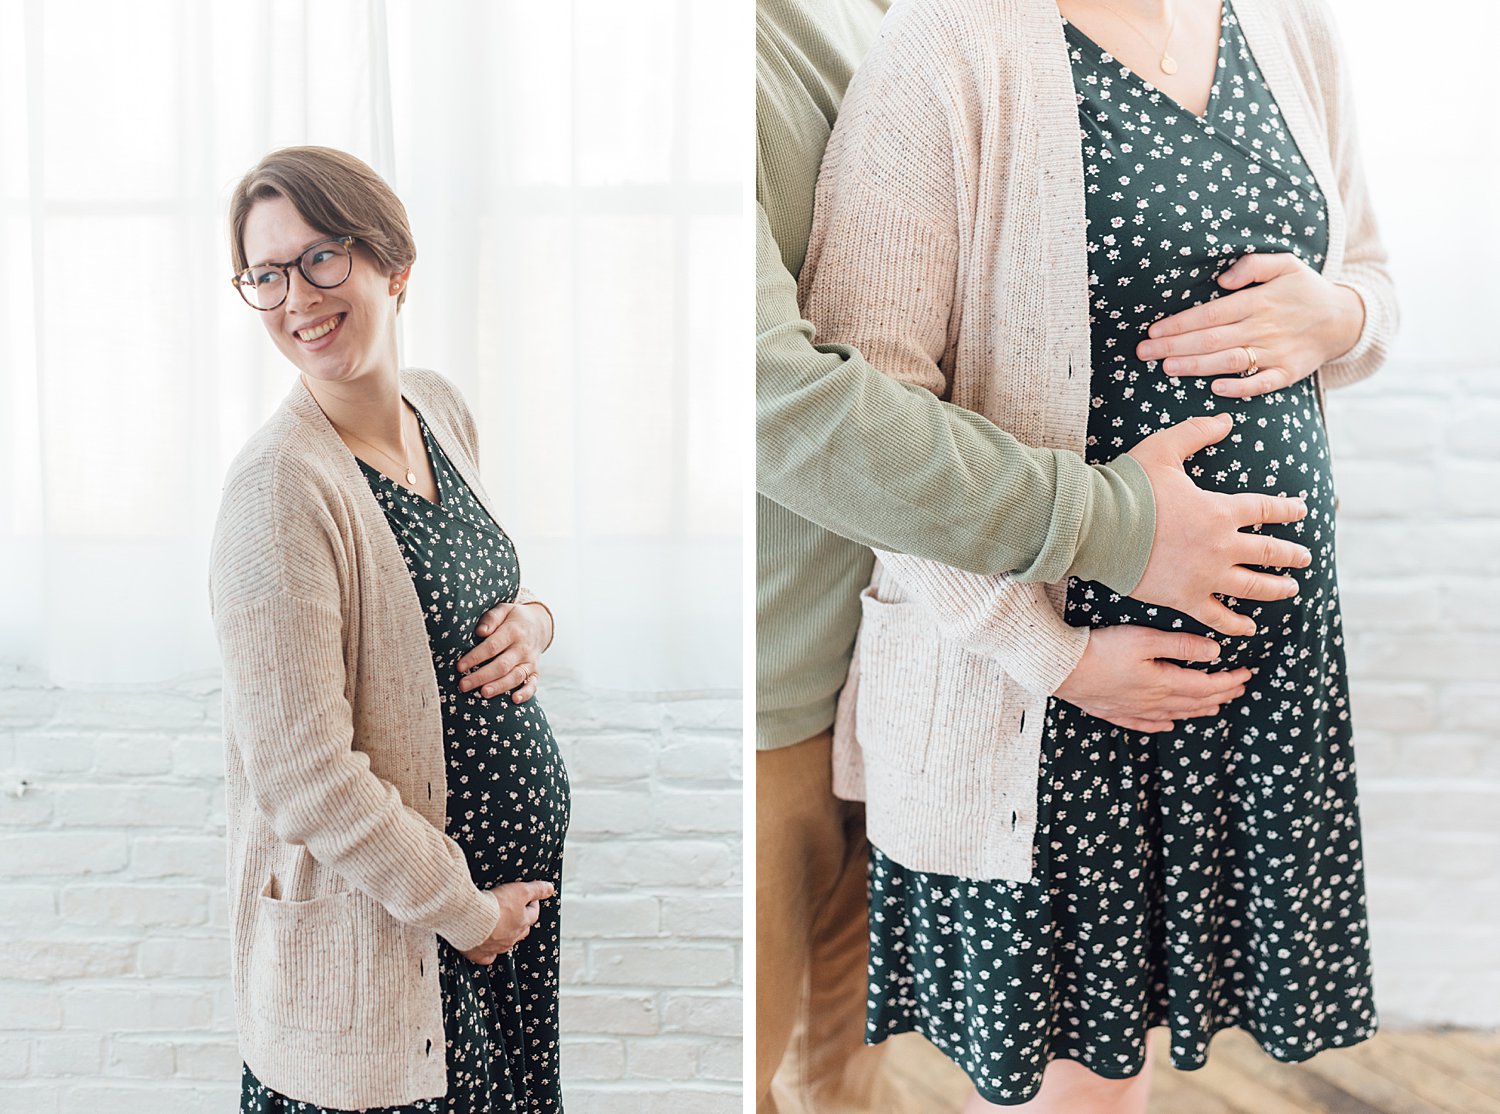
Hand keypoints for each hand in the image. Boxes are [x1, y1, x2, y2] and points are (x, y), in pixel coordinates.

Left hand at [456, 601, 552, 702]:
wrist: (540, 625)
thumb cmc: (513, 618)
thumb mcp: (503, 609)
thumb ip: (491, 618)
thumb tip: (480, 632)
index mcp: (513, 631)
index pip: (492, 646)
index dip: (475, 657)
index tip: (459, 666)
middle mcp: (523, 648)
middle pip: (502, 665)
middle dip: (481, 676)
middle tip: (463, 685)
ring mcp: (530, 662)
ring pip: (515, 677)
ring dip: (499, 686)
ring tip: (483, 693)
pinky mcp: (534, 672)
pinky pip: (532, 685)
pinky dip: (525, 693)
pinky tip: (514, 700)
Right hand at [459, 879, 555, 964]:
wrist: (470, 919)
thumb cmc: (494, 905)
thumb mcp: (520, 890)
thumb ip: (537, 889)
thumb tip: (550, 888)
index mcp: (522, 923)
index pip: (533, 914)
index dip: (532, 904)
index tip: (530, 897)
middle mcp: (511, 937)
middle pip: (522, 930)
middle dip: (521, 921)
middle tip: (515, 910)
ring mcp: (496, 947)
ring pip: (506, 943)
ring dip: (505, 934)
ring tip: (501, 925)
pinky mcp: (480, 953)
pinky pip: (487, 956)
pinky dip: (489, 952)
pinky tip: (487, 947)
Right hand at [1055, 626, 1250, 733]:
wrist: (1061, 669)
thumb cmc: (1101, 649)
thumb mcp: (1144, 639)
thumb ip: (1180, 645)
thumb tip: (1214, 652)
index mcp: (1163, 683)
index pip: (1206, 685)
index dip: (1229, 681)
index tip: (1247, 674)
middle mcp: (1152, 702)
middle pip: (1194, 702)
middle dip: (1221, 696)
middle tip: (1240, 690)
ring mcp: (1133, 710)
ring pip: (1174, 715)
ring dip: (1197, 711)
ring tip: (1214, 709)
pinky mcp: (1114, 711)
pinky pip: (1144, 723)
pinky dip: (1160, 725)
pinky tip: (1167, 725)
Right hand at [1126, 413, 1309, 638]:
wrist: (1100, 527)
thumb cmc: (1129, 487)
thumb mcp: (1164, 449)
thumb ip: (1197, 432)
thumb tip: (1226, 419)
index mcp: (1220, 511)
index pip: (1265, 510)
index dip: (1286, 509)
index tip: (1300, 510)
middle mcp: (1221, 546)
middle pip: (1268, 553)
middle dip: (1290, 555)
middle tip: (1305, 558)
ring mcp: (1206, 576)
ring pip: (1252, 587)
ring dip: (1275, 589)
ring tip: (1290, 589)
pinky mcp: (1185, 598)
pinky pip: (1218, 616)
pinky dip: (1235, 624)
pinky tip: (1249, 628)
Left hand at [1134, 252, 1365, 398]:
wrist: (1343, 319)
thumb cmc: (1304, 290)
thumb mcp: (1286, 264)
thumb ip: (1254, 264)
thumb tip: (1224, 279)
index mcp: (1258, 301)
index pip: (1210, 314)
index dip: (1180, 323)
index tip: (1153, 331)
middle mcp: (1264, 328)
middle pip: (1212, 339)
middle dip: (1174, 346)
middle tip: (1143, 353)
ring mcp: (1276, 353)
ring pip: (1229, 361)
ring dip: (1196, 366)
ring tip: (1166, 367)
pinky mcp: (1287, 373)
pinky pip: (1261, 384)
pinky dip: (1240, 387)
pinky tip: (1215, 388)